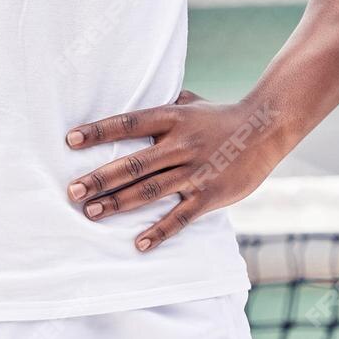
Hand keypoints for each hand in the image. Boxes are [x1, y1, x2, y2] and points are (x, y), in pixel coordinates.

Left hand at [63, 89, 287, 252]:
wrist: (267, 128)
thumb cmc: (220, 116)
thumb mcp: (190, 102)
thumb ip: (162, 103)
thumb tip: (129, 93)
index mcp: (173, 118)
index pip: (128, 124)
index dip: (99, 132)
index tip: (70, 140)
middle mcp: (181, 144)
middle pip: (134, 163)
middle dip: (100, 179)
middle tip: (73, 192)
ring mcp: (196, 171)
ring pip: (151, 190)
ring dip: (118, 204)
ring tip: (91, 213)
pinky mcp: (211, 195)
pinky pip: (181, 217)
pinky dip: (160, 232)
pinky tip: (139, 244)